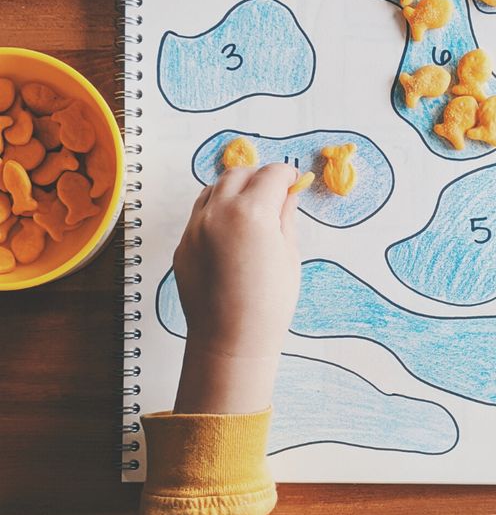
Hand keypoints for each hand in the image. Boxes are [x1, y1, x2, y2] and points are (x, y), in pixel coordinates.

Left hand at [173, 164, 300, 413]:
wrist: (230, 340)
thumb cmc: (269, 304)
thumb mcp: (288, 256)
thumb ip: (286, 217)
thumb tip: (288, 195)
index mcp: (252, 212)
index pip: (271, 175)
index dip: (287, 175)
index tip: (294, 181)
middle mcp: (218, 212)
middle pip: (238, 174)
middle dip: (258, 177)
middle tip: (274, 192)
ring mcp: (195, 227)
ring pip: (213, 189)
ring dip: (233, 190)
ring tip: (250, 209)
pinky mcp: (183, 244)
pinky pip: (200, 214)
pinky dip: (216, 211)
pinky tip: (231, 232)